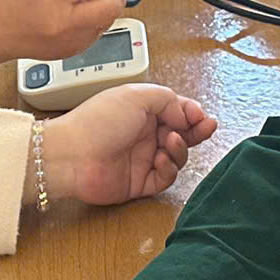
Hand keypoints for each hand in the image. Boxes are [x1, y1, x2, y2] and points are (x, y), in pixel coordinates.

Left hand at [41, 83, 217, 205]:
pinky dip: (169, 169)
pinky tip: (161, 159)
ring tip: (170, 141)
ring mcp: (142, 158)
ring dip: (180, 148)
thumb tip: (186, 115)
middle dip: (196, 131)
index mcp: (141, 111)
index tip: (201, 115)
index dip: (192, 113)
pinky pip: (165, 178)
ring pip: (176, 156)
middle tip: (207, 128)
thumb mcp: (136, 96)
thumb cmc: (96, 122)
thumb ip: (168, 100)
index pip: (176, 111)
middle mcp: (143, 134)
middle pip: (181, 134)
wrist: (71, 156)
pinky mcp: (139, 183)